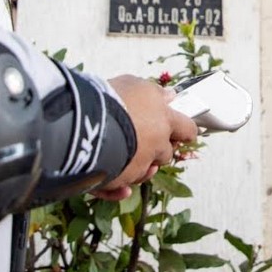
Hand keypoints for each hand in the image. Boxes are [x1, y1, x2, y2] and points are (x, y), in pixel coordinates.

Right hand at [91, 74, 198, 199]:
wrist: (84, 123)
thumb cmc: (108, 99)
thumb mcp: (134, 84)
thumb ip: (154, 92)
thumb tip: (169, 96)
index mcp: (164, 120)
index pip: (186, 128)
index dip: (184, 131)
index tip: (184, 133)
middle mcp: (156, 145)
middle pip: (166, 152)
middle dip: (158, 149)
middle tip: (142, 138)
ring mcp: (139, 164)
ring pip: (145, 171)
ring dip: (139, 166)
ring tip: (123, 153)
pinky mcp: (120, 180)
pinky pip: (122, 186)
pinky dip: (118, 187)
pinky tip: (116, 182)